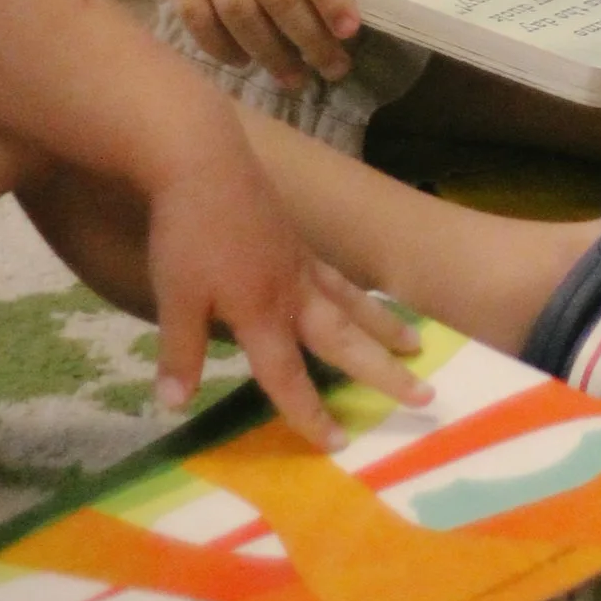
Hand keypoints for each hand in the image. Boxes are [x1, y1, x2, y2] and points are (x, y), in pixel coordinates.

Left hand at [143, 120, 425, 449]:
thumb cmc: (187, 232)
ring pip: (351, 302)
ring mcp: (298, 260)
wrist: (202, 156)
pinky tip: (358, 295)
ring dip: (384, 326)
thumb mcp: (174, 299)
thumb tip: (175, 407)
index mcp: (263, 315)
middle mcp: (292, 292)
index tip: (338, 444)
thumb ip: (180, 354)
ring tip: (416, 342)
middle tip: (426, 394)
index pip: (289, 377)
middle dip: (383, 372)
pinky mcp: (293, 235)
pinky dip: (356, 291)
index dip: (310, 414)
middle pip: (345, 340)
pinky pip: (336, 274)